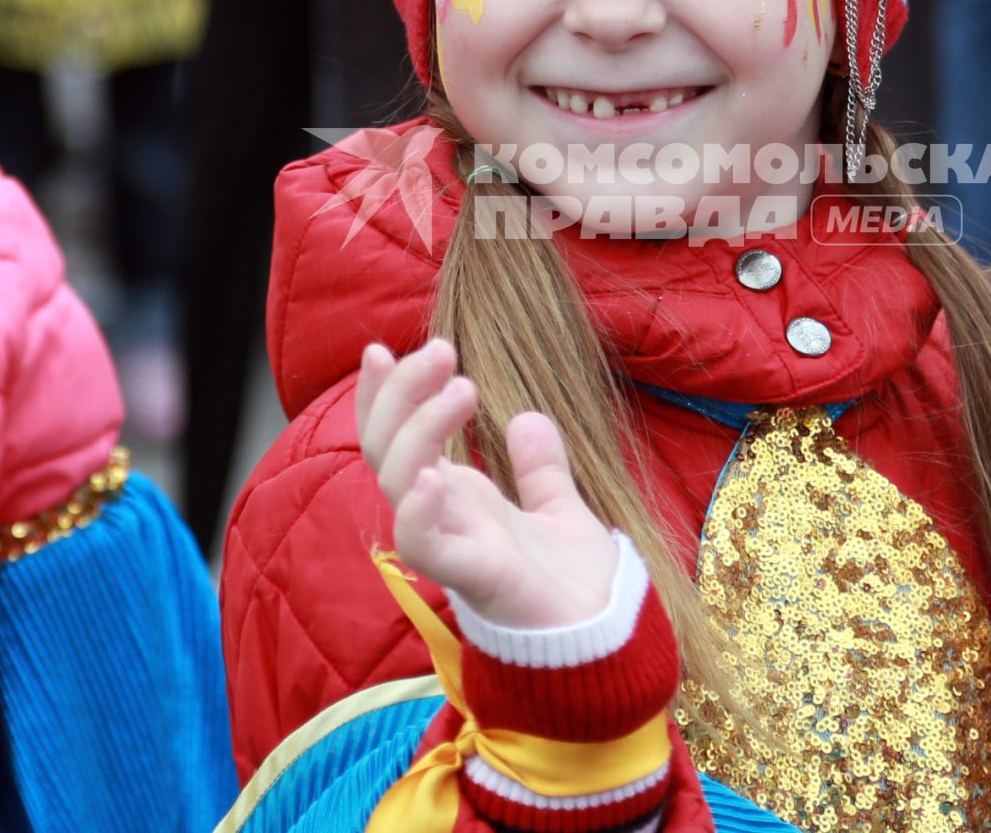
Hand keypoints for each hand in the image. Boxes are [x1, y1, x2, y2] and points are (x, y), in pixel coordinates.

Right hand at [356, 339, 619, 629]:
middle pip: (387, 448)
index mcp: (458, 500)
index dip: (382, 396)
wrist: (609, 644)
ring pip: (396, 481)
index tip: (381, 347)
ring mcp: (452, 545)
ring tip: (464, 386)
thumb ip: (540, 469)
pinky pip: (422, 545)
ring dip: (419, 427)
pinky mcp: (473, 576)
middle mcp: (443, 518)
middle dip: (401, 393)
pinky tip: (435, 474)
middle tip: (443, 349)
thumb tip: (529, 418)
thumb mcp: (561, 509)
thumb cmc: (575, 586)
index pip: (398, 439)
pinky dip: (418, 510)